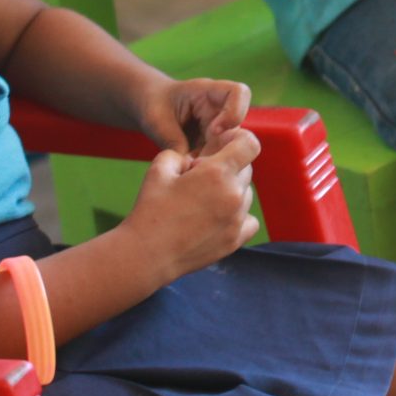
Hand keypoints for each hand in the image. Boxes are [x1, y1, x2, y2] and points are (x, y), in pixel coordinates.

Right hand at [123, 126, 259, 284]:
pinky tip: (217, 217)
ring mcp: (237, 220)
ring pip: (246, 194)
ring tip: (203, 201)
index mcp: (217, 174)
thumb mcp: (159, 168)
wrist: (146, 254)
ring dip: (231, 191)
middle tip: (201, 179)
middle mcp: (233, 195)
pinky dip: (239, 215)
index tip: (223, 146)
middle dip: (228, 167)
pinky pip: (249, 219)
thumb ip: (181, 153)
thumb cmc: (150, 210)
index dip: (239, 140)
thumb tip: (196, 159)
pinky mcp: (235, 240)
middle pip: (246, 169)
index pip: (250, 145)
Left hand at [137, 76, 250, 157]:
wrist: (152, 106)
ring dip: (210, 161)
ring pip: (229, 148)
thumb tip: (189, 168)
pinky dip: (204, 166)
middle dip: (217, 151)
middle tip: (194, 162)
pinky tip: (188, 169)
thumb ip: (174, 142)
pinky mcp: (215, 144)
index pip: (239, 93)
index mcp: (209, 92)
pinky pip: (218, 158)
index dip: (234, 113)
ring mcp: (221, 127)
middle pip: (236, 130)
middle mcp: (220, 109)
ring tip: (187, 167)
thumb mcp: (157, 121)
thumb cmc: (154, 106)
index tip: (214, 131)